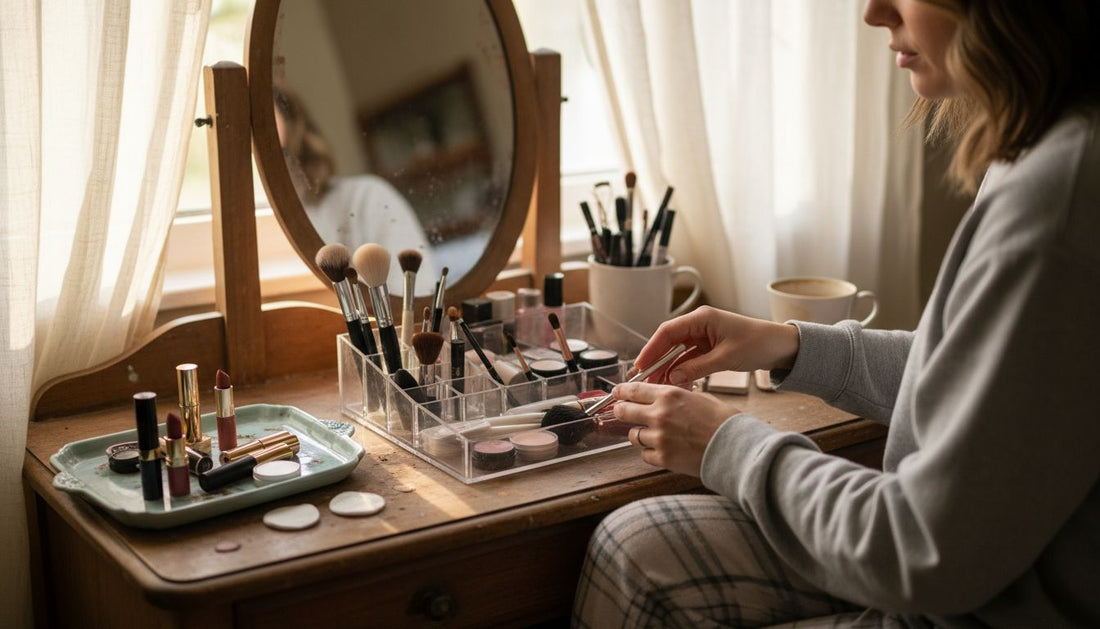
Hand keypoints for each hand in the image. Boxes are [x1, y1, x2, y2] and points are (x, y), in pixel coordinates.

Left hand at [614, 380, 739, 475]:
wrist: (735, 448)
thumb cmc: (723, 422)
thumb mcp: (700, 398)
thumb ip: (677, 398)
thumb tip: (663, 399)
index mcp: (669, 396)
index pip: (634, 390)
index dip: (621, 391)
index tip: (616, 393)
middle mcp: (660, 415)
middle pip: (624, 412)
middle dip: (620, 411)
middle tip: (621, 412)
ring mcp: (659, 438)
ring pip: (634, 435)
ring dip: (640, 434)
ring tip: (654, 435)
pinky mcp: (662, 458)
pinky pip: (645, 454)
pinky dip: (651, 452)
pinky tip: (664, 450)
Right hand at [633, 306, 799, 385]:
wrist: (782, 346)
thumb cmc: (759, 343)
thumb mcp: (726, 357)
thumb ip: (698, 367)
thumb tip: (673, 377)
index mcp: (702, 318)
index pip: (667, 331)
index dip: (651, 348)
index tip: (640, 365)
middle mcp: (699, 324)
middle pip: (669, 342)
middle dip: (656, 361)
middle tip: (644, 380)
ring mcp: (703, 336)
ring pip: (677, 353)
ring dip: (668, 368)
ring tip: (658, 386)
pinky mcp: (709, 348)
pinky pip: (689, 359)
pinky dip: (681, 371)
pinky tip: (675, 383)